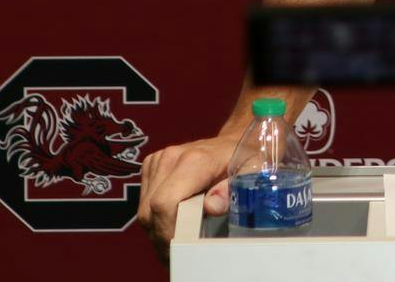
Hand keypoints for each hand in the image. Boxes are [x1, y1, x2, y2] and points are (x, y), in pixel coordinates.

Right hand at [137, 134, 235, 262]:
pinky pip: (144, 200)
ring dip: (157, 230)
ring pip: (144, 208)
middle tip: (179, 254)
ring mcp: (159, 160)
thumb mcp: (250, 175)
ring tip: (177, 242)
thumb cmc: (245, 160)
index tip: (181, 248)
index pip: (165, 203)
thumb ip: (230, 191)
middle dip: (162, 237)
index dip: (168, 231)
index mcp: (194, 160)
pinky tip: (172, 223)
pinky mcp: (152, 164)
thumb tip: (211, 207)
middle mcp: (171, 158)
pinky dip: (154, 217)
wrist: (235, 140)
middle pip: (150, 210)